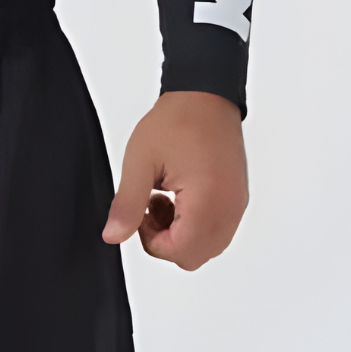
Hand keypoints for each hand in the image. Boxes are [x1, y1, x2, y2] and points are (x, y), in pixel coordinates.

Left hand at [102, 91, 248, 270]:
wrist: (206, 95)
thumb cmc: (177, 121)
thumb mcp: (140, 163)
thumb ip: (127, 205)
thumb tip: (114, 236)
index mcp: (208, 200)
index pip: (181, 251)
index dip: (153, 242)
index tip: (142, 214)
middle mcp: (229, 207)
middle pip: (195, 256)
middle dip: (167, 242)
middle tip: (152, 210)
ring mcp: (236, 203)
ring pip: (207, 246)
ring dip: (181, 234)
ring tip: (165, 201)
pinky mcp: (236, 197)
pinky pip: (217, 229)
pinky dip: (196, 225)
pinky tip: (180, 198)